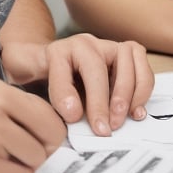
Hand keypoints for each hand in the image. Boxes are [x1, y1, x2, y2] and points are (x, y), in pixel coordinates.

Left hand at [2, 34, 153, 136]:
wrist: (46, 63)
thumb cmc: (41, 76)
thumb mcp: (29, 82)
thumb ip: (47, 95)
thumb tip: (74, 113)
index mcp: (59, 50)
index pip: (63, 69)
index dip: (69, 95)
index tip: (73, 119)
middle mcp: (86, 43)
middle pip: (98, 67)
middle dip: (103, 101)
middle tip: (103, 129)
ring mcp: (108, 46)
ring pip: (128, 60)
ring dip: (128, 94)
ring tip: (120, 120)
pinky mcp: (126, 55)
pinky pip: (143, 67)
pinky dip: (143, 90)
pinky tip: (135, 112)